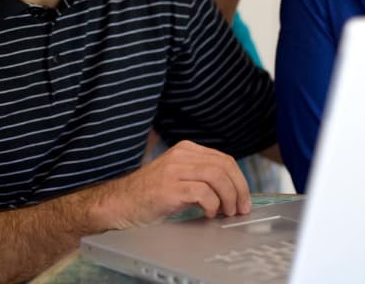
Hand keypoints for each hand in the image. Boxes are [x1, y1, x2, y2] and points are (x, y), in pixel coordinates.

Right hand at [96, 140, 250, 229]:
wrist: (120, 203)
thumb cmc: (149, 195)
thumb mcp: (178, 177)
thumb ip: (200, 176)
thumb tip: (232, 192)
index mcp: (185, 150)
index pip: (224, 159)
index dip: (240, 180)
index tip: (244, 198)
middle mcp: (180, 155)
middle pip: (224, 166)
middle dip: (239, 189)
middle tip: (241, 208)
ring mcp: (174, 170)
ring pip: (217, 177)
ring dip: (228, 197)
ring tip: (227, 212)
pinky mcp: (169, 188)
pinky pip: (202, 193)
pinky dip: (212, 205)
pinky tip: (208, 214)